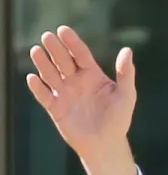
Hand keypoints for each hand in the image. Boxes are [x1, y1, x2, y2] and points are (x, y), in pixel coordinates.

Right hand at [26, 25, 138, 174]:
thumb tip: (127, 50)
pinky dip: (38, 88)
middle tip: (47, 36)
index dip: (72, 42)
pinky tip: (33, 78)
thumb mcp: (126, 95)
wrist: (106, 144)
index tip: (63, 30)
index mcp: (92, 75)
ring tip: (36, 51)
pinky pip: (44, 96)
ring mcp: (64, 94)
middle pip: (63, 61)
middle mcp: (76, 81)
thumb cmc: (118, 119)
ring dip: (43, 63)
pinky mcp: (56, 108)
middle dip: (55, 49)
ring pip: (50, 75)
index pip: (80, 54)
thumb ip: (125, 74)